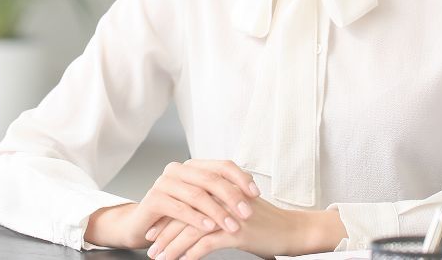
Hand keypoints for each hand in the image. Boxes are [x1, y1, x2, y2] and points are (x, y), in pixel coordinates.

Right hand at [132, 160, 261, 244]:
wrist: (143, 225)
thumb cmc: (176, 214)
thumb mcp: (202, 203)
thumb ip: (220, 195)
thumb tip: (251, 194)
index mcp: (192, 167)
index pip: (222, 165)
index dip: (241, 178)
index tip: (256, 194)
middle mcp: (177, 170)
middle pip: (211, 179)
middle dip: (232, 197)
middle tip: (247, 213)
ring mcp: (163, 183)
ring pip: (197, 195)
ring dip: (217, 212)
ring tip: (232, 226)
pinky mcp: (153, 199)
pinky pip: (179, 208)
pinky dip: (197, 219)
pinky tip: (210, 228)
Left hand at [145, 202, 346, 259]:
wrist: (290, 230)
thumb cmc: (264, 222)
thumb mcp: (235, 208)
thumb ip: (214, 206)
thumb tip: (190, 217)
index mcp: (218, 188)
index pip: (185, 200)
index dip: (167, 216)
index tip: (154, 229)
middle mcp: (220, 197)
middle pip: (183, 214)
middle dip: (164, 232)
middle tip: (151, 246)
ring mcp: (227, 214)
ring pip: (190, 230)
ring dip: (172, 246)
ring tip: (160, 257)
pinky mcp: (235, 231)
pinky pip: (205, 244)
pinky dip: (190, 253)